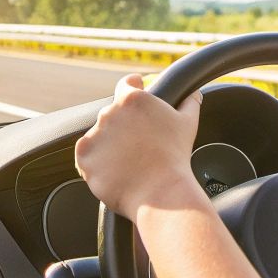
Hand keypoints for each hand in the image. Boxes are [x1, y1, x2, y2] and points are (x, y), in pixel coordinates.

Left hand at [75, 74, 208, 217]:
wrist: (161, 192)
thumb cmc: (175, 157)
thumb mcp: (187, 123)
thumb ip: (189, 102)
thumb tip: (194, 94)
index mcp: (132, 100)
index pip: (125, 85)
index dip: (131, 85)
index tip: (134, 86)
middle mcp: (109, 113)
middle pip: (112, 114)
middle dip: (123, 125)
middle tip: (138, 142)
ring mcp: (94, 135)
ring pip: (99, 136)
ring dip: (109, 145)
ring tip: (129, 162)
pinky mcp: (84, 157)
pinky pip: (87, 157)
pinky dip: (97, 163)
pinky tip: (116, 171)